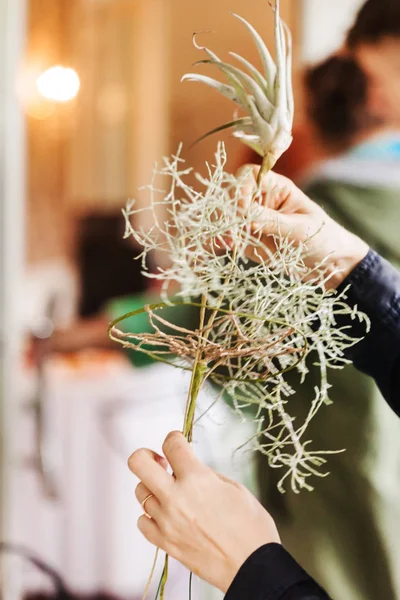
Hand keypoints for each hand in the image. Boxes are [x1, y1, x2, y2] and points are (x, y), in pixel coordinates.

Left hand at [128, 431, 279, 592]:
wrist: (252, 568)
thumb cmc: (252, 528)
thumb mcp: (235, 489)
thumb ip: (207, 474)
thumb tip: (191, 467)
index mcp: (197, 479)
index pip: (171, 444)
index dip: (174, 438)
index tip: (177, 442)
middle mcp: (176, 498)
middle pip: (138, 463)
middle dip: (146, 455)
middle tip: (161, 462)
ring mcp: (166, 521)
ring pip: (139, 492)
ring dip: (153, 487)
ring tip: (170, 492)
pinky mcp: (164, 543)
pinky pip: (142, 521)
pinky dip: (151, 515)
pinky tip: (167, 515)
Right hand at [239, 166, 368, 288]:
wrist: (329, 264)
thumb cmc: (322, 238)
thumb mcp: (299, 228)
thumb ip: (272, 221)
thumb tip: (246, 217)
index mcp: (277, 188)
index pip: (249, 176)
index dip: (240, 188)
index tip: (242, 209)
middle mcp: (261, 200)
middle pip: (232, 195)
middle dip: (230, 212)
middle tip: (235, 232)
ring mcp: (253, 220)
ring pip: (228, 217)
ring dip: (226, 228)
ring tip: (232, 243)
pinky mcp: (249, 239)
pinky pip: (231, 237)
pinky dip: (226, 241)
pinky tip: (227, 246)